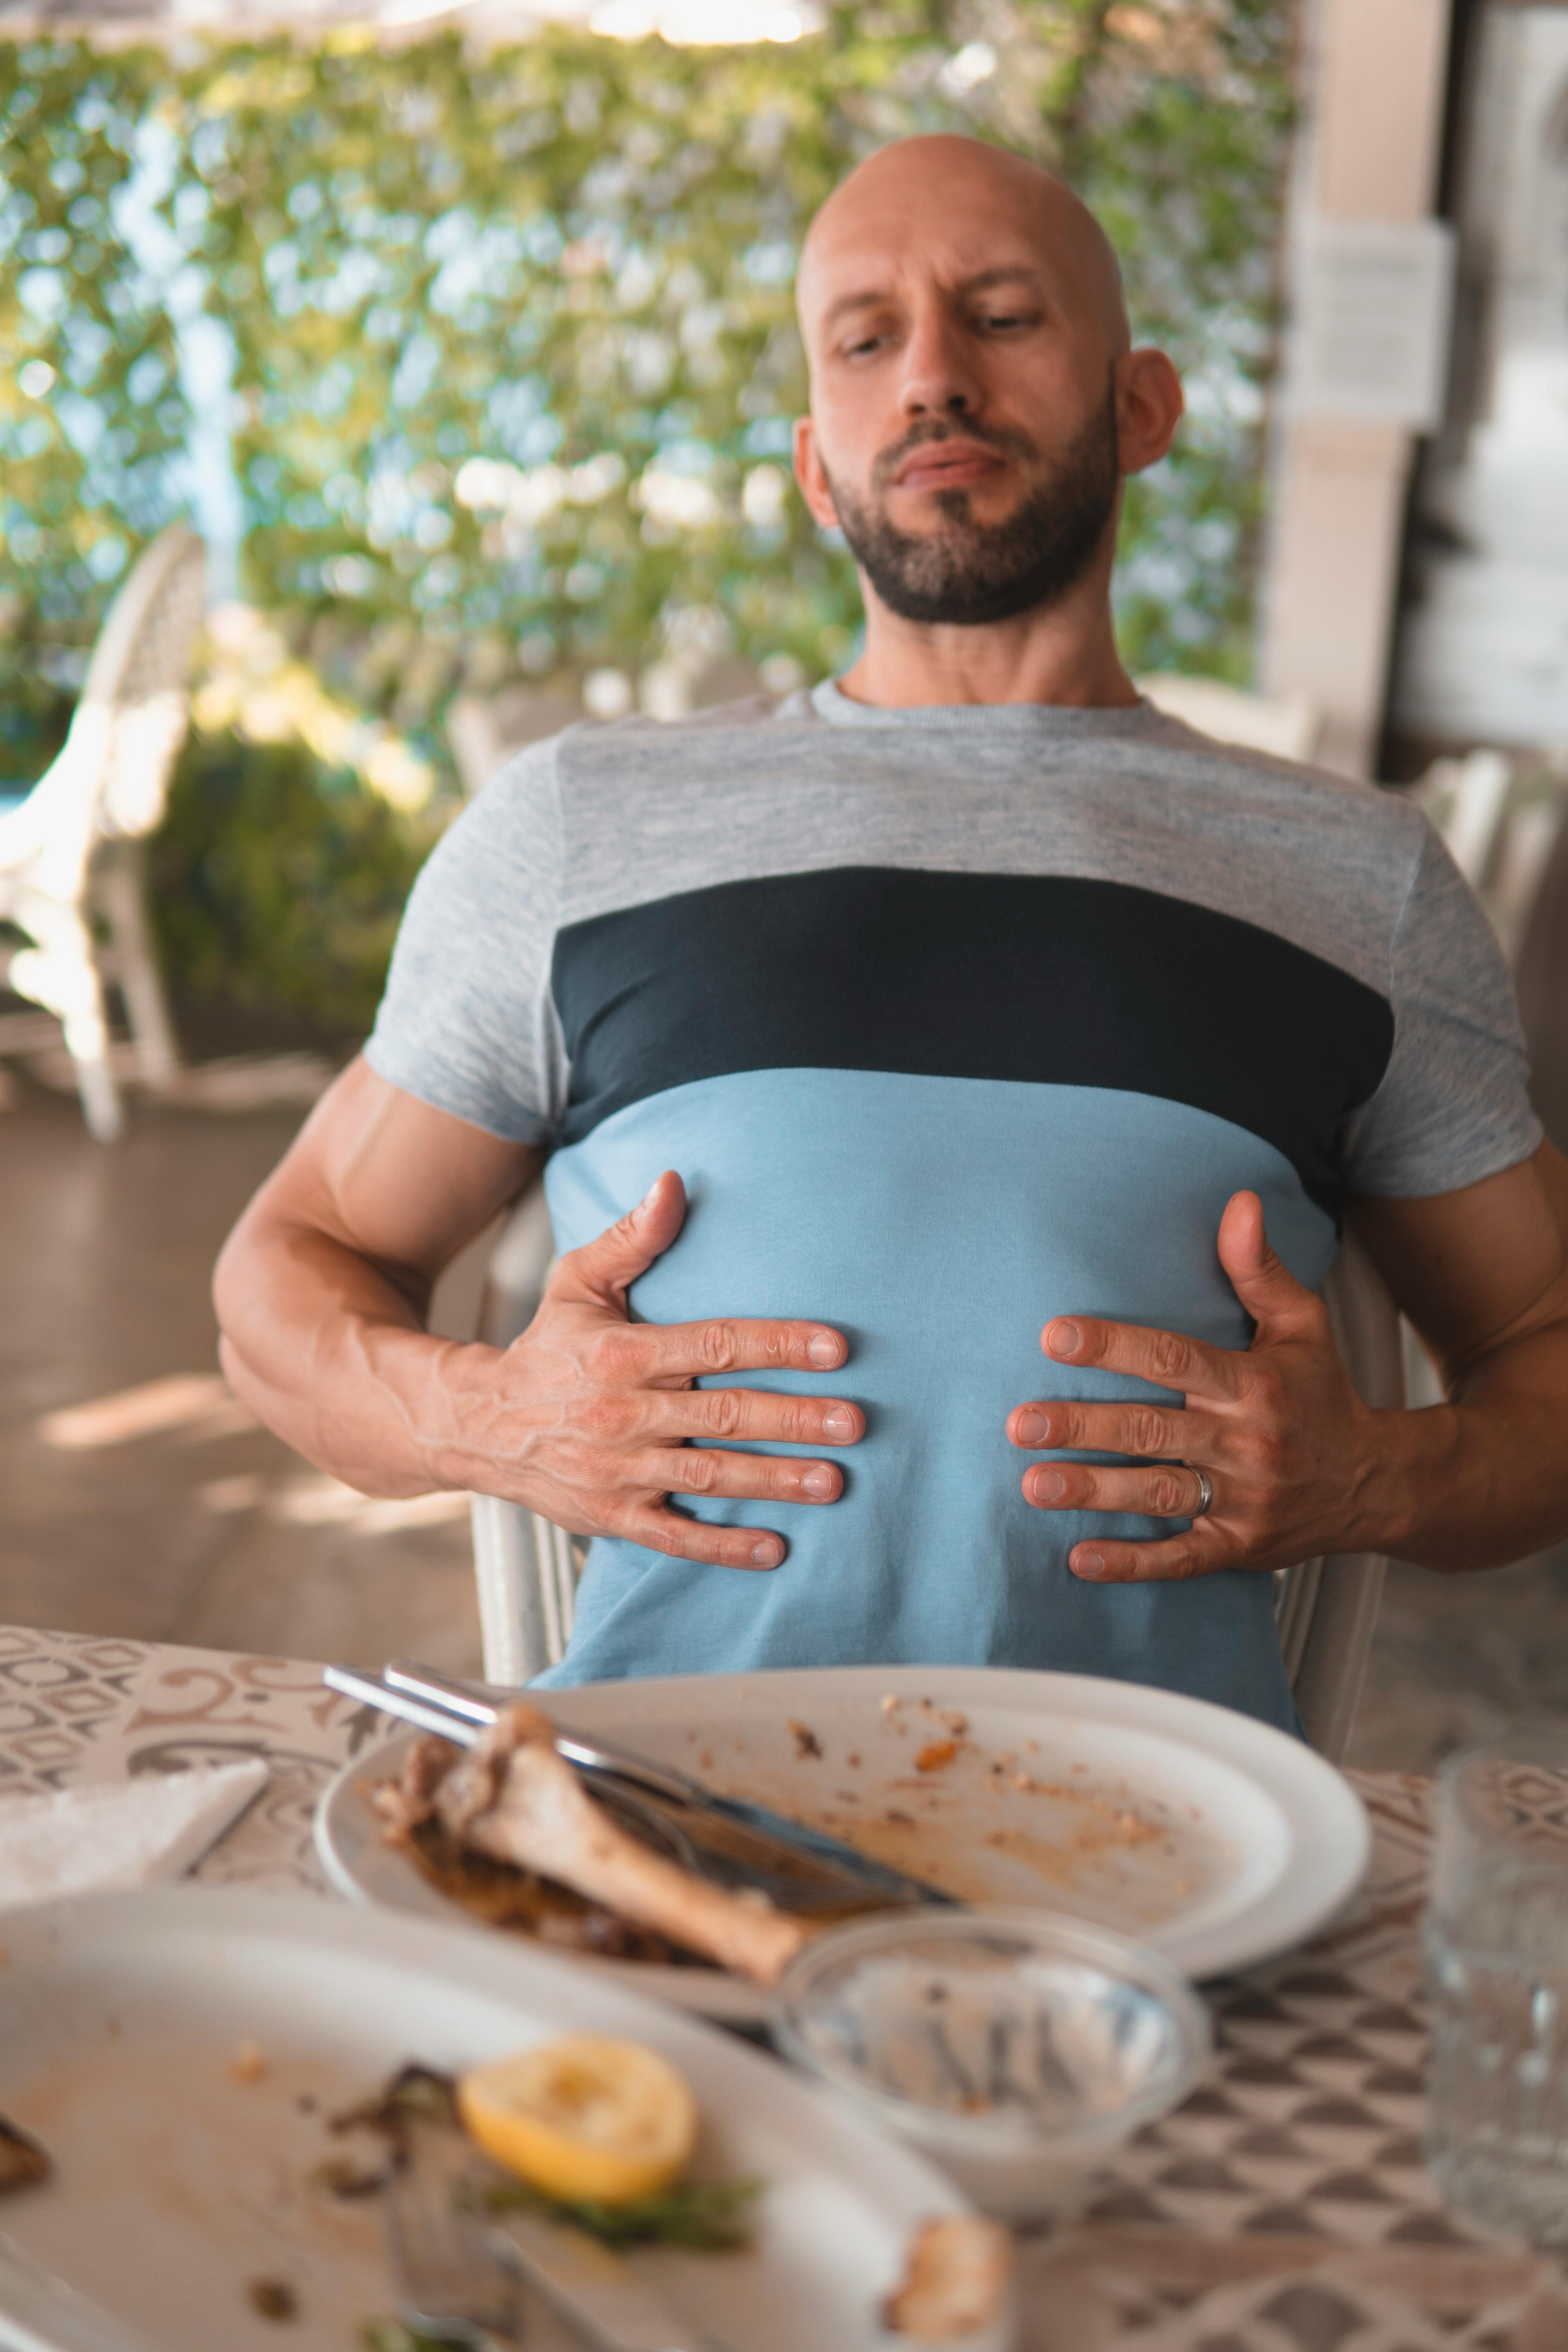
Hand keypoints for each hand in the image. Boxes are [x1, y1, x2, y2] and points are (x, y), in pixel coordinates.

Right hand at [480, 1170, 861, 1569]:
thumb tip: (674, 1183)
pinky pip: (674, 1537)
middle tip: (854, 1423)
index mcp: (623, 1354)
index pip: (715, 1343)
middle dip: (793, 1420)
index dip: (778, 1345)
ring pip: (709, 1477)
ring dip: (774, 1480)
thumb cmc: (548, 1347)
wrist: (479, 1424)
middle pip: (724, 1415)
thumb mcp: (578, 1282)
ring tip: (834, 1481)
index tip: (835, 1348)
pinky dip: (723, 1547)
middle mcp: (623, 1414)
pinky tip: (774, 1549)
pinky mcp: (612, 1516)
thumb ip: (632, 1237)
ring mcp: (618, 1471)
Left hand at [1007, 1191, 1377, 1581]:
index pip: (1174, 1358)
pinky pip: (1181, 1558)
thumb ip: (1258, 1267)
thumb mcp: (1302, 1325)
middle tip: (1020, 1422)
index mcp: (1254, 1383)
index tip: (1053, 1336)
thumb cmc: (1322, 1393)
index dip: (1113, 1345)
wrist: (1377, 1482)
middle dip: (1083, 1427)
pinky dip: (1132, 1563)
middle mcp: (1247, 1442)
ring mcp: (1244, 1500)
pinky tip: (1080, 1560)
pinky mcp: (1240, 1548)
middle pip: (1154, 1429)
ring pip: (1160, 1494)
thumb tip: (1236, 1200)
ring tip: (1033, 1483)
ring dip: (1095, 1491)